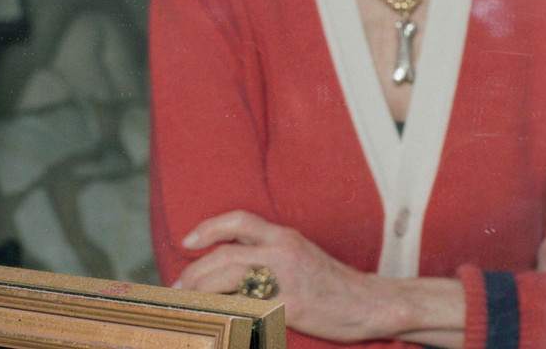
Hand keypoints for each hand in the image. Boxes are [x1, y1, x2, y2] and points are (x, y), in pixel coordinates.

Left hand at [173, 210, 463, 345]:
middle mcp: (281, 252)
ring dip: (201, 294)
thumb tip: (232, 264)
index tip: (188, 241)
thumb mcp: (299, 254)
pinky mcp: (290, 307)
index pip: (238, 221)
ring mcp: (285, 280)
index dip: (209, 228)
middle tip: (177, 288)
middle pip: (225, 257)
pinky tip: (215, 323)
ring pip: (230, 282)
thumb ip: (269, 253)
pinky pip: (248, 311)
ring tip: (187, 305)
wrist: (368, 302)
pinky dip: (226, 316)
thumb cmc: (331, 282)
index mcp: (283, 236)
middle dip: (195, 273)